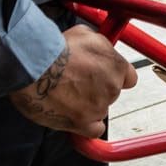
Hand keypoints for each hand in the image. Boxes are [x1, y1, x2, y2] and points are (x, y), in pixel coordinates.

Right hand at [8, 26, 137, 135]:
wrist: (37, 67)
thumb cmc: (59, 49)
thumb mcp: (87, 35)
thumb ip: (100, 46)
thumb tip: (99, 49)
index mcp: (118, 67)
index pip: (129, 78)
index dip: (115, 76)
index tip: (105, 75)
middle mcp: (112, 88)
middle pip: (111, 93)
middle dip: (97, 88)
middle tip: (77, 81)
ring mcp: (98, 107)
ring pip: (99, 110)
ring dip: (88, 105)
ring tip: (67, 95)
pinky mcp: (82, 123)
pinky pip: (93, 131)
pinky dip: (87, 126)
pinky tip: (77, 117)